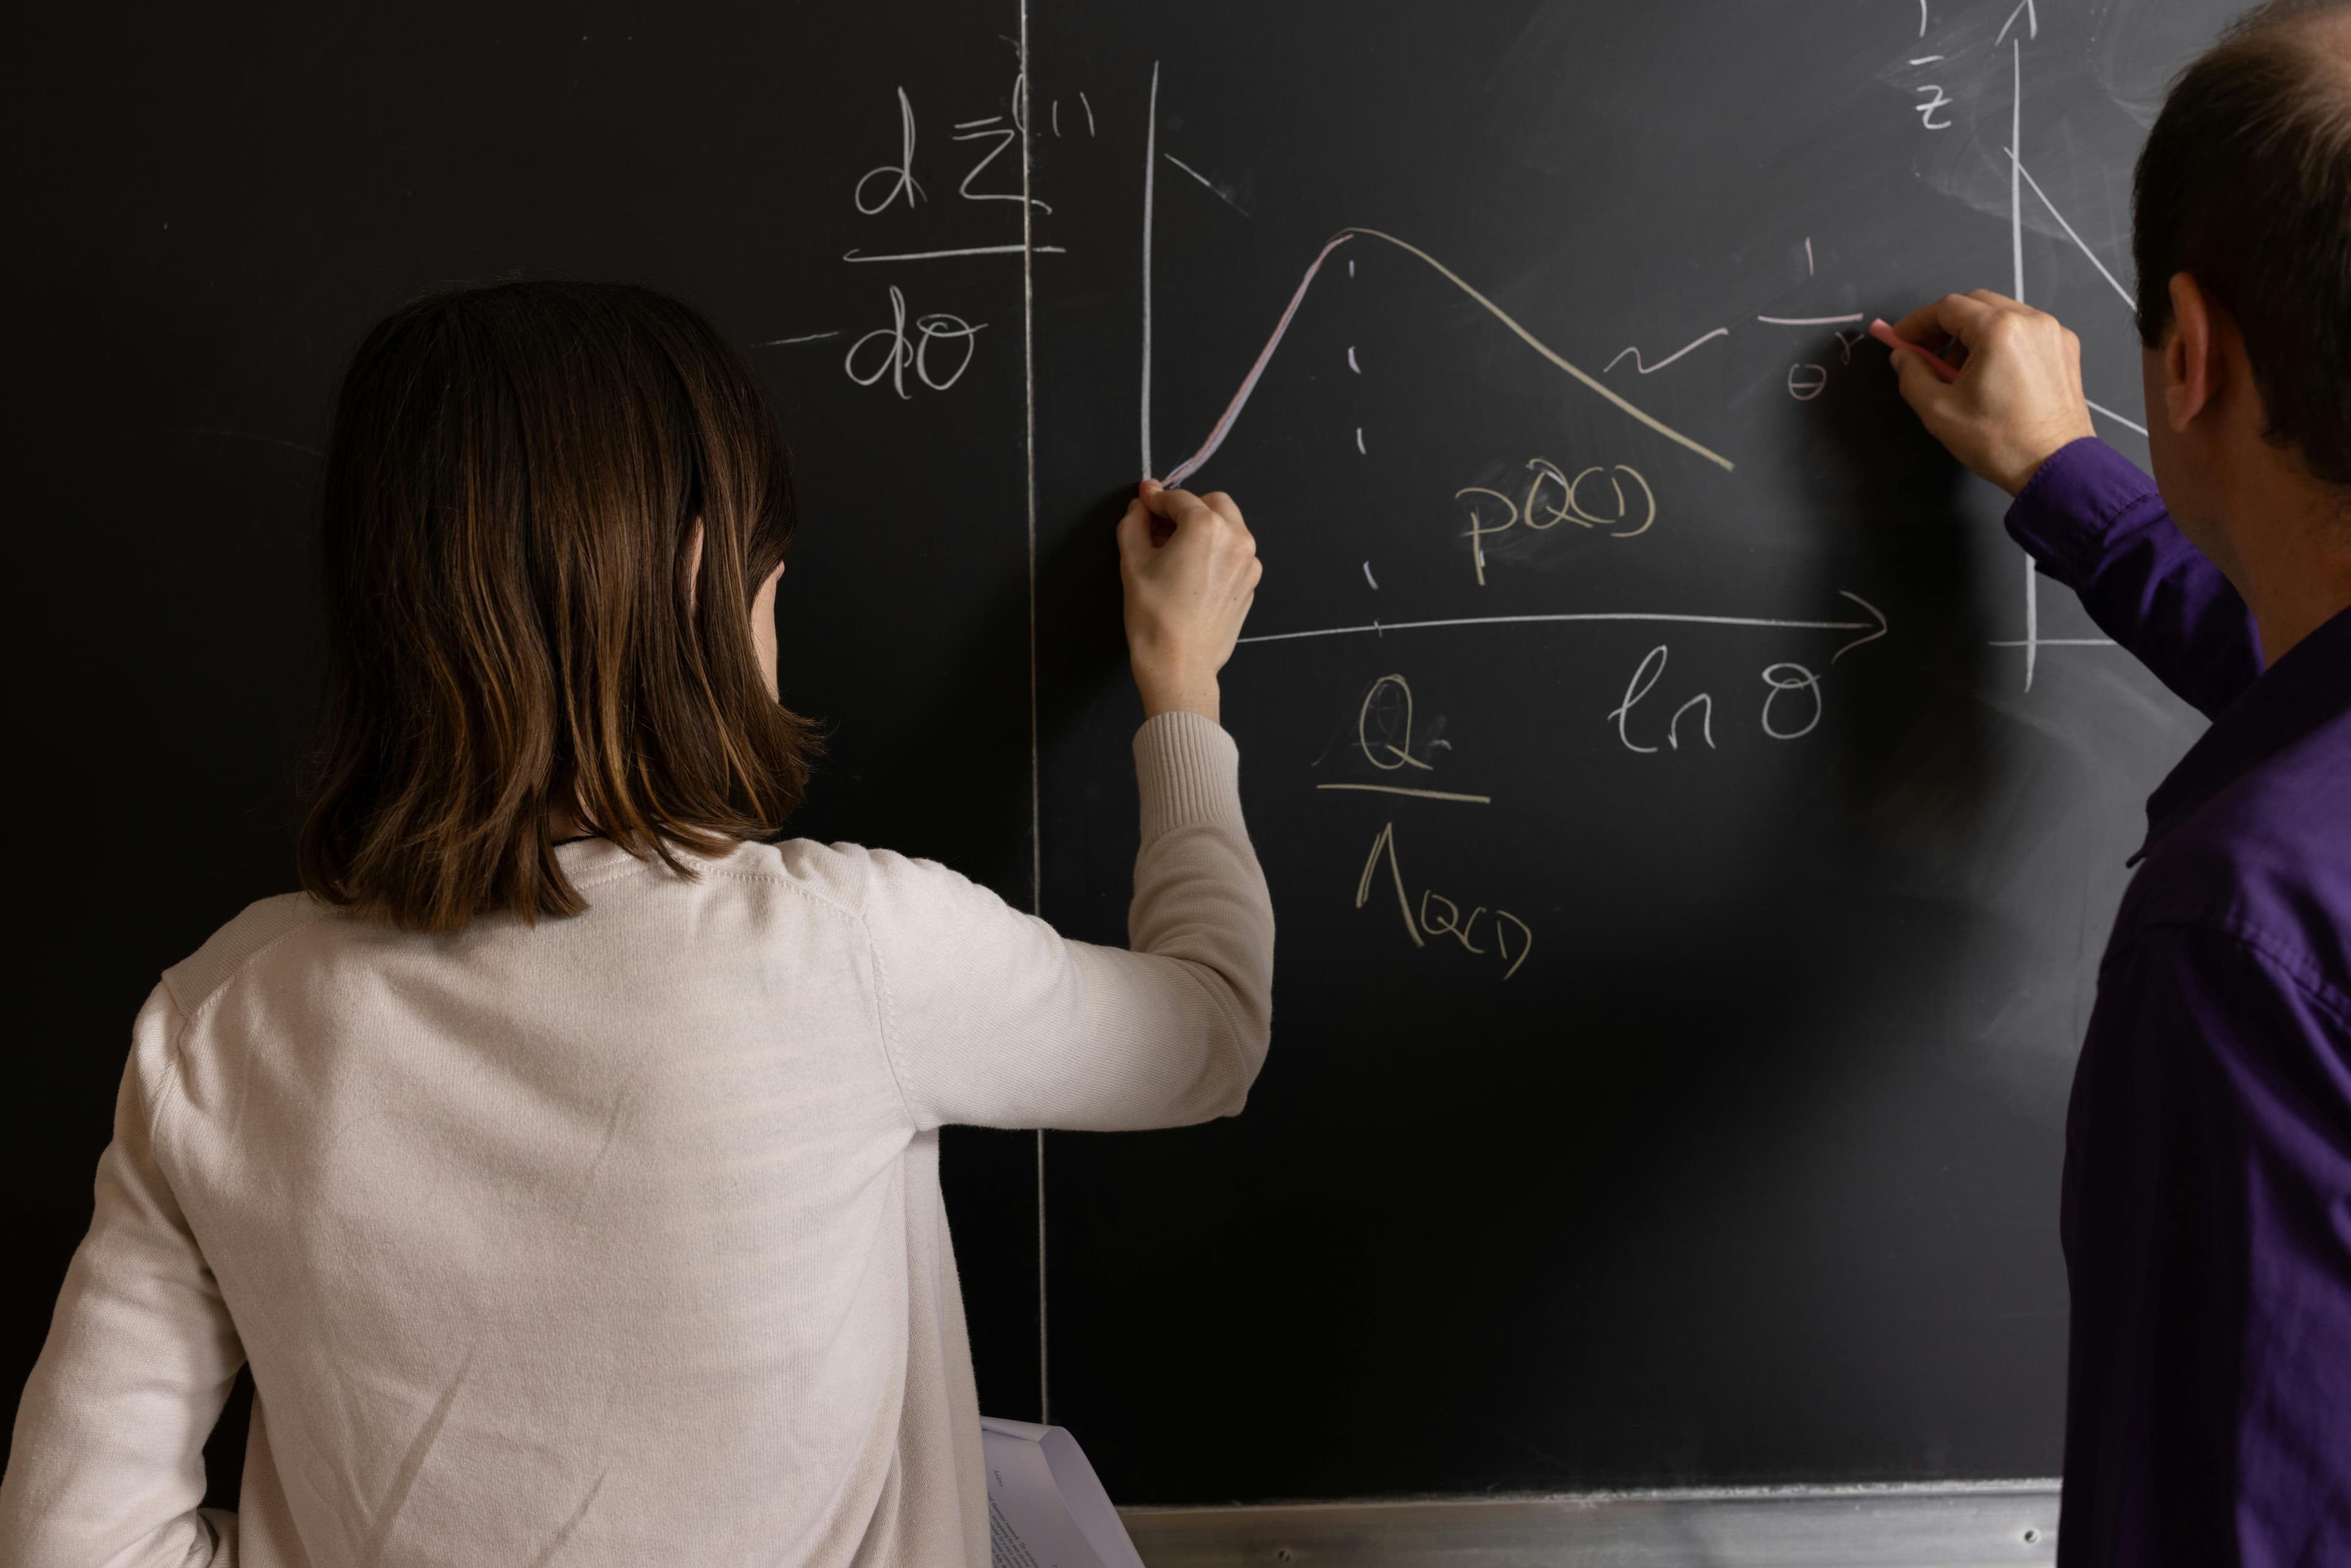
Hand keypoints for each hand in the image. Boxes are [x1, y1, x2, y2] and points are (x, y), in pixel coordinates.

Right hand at [1116, 481, 1262, 723]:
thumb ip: (1134, 523)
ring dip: (1203, 530)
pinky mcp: (1251, 584)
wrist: (1180, 666)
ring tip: (1174, 554)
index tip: (1143, 501)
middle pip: (1213, 504)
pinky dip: (1215, 553)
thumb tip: (1140, 506)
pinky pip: (1233, 555)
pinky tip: (1191, 575)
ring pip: (1228, 528)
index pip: (1179, 499)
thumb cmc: (1154, 616)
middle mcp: (1237, 539)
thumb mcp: (1133, 562)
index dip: (1156, 498)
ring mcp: (1249, 563)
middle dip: (1187, 509)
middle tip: (1160, 528)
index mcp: (1208, 527)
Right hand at [1886, 290, 2097, 493]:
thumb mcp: (1938, 410)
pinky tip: (1993, 372)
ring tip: (1960, 369)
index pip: (1948, 307)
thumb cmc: (1995, 440)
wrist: (2054, 466)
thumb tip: (1903, 354)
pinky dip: (2002, 340)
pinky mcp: (2067, 348)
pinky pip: (2025, 330)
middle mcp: (2031, 319)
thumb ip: (1912, 374)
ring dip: (1973, 332)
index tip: (1899, 340)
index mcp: (1998, 329)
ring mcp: (2054, 331)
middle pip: (1976, 303)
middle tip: (1926, 352)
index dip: (1917, 321)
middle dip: (1945, 323)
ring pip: (2002, 314)